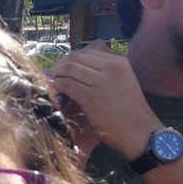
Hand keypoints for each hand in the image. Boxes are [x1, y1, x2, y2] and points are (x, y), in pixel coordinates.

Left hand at [47, 41, 161, 157]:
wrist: (140, 131)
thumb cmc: (129, 111)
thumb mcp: (121, 83)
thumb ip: (104, 74)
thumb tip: (80, 72)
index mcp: (119, 61)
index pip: (86, 52)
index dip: (68, 60)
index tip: (58, 69)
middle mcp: (111, 66)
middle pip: (75, 58)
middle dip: (58, 65)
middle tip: (47, 75)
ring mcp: (102, 80)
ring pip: (69, 69)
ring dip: (53, 74)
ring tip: (43, 81)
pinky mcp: (92, 96)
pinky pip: (67, 85)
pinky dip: (54, 85)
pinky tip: (47, 90)